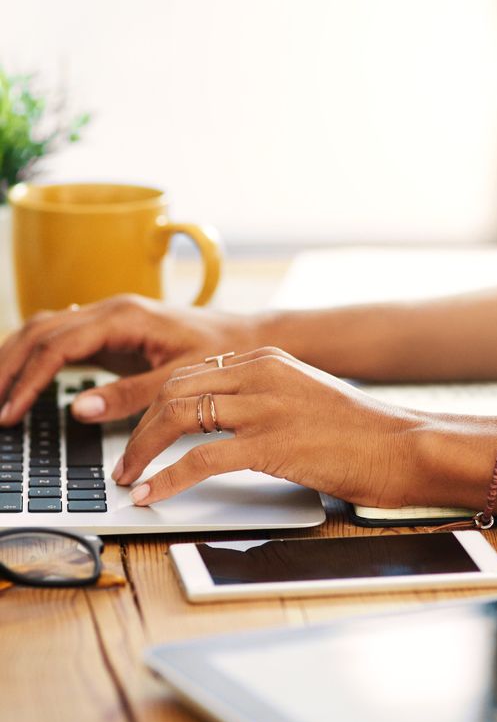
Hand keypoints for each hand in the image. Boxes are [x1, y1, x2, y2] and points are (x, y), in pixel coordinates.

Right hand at [0, 295, 260, 425]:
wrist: (248, 337)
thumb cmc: (223, 351)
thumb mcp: (179, 377)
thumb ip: (130, 395)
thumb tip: (77, 409)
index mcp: (125, 316)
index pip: (58, 345)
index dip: (29, 379)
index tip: (10, 411)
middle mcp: (112, 311)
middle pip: (40, 331)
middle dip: (7, 366)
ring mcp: (110, 319)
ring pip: (46, 330)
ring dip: (16, 358)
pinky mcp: (114, 333)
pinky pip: (64, 339)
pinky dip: (38, 357)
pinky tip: (24, 377)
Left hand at [114, 347, 423, 507]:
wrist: (404, 445)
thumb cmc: (362, 430)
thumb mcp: (306, 396)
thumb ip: (265, 397)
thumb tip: (223, 423)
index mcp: (267, 360)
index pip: (191, 373)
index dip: (155, 404)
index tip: (140, 430)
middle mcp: (262, 374)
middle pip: (175, 390)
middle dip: (139, 426)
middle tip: (125, 459)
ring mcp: (266, 406)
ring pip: (178, 417)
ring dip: (142, 451)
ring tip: (128, 478)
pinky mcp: (272, 443)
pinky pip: (200, 459)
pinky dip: (167, 478)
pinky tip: (151, 495)